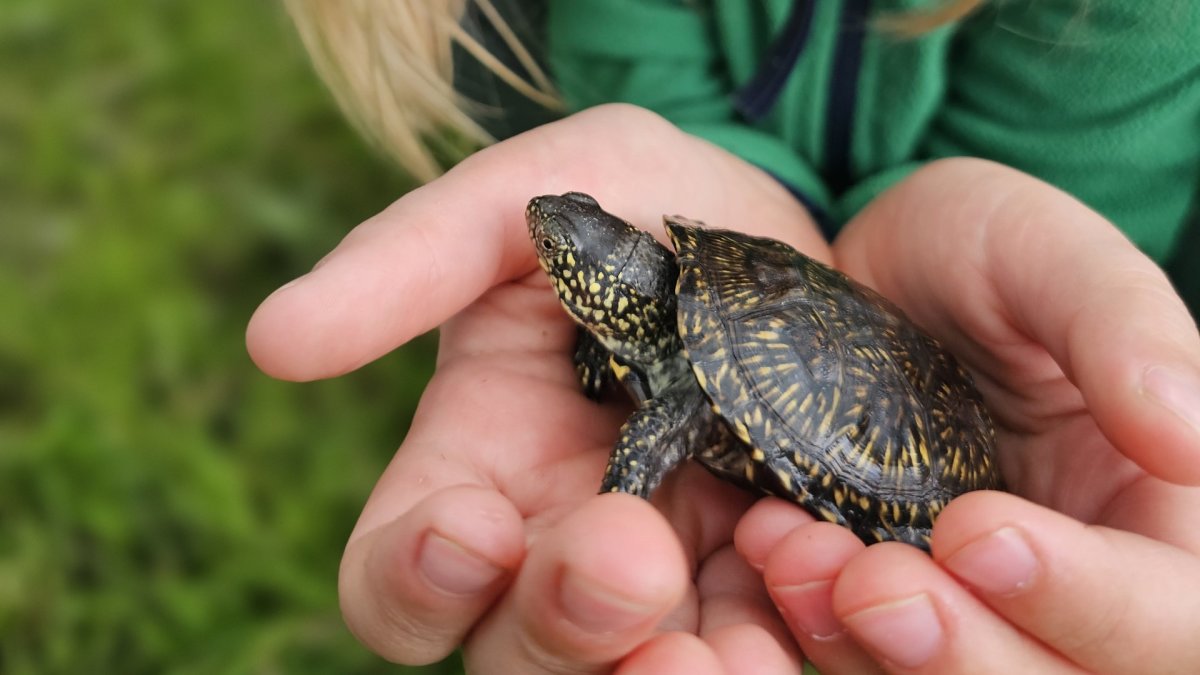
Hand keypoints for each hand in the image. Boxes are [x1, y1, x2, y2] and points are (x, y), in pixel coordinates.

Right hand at [247, 104, 826, 673]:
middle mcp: (555, 541)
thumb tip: (271, 341)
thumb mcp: (526, 200)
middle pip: (515, 657)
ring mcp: (669, 568)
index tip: (473, 522)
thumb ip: (408, 260)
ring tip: (726, 648)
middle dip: (561, 626)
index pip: (397, 581)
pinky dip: (774, 646)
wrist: (783, 227)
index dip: (413, 580)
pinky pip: (759, 645)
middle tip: (632, 555)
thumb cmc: (633, 204)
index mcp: (474, 466)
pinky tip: (819, 594)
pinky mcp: (769, 571)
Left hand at [736, 158, 1199, 673]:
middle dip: (964, 653)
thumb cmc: (975, 249)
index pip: (1168, 612)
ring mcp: (968, 602)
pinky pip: (853, 652)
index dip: (1087, 598)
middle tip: (872, 583)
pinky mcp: (879, 598)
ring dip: (868, 649)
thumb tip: (1193, 439)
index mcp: (1154, 516)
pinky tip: (765, 549)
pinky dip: (808, 622)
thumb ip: (1119, 328)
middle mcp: (1070, 584)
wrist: (862, 273)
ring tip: (794, 559)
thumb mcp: (1045, 253)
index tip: (978, 530)